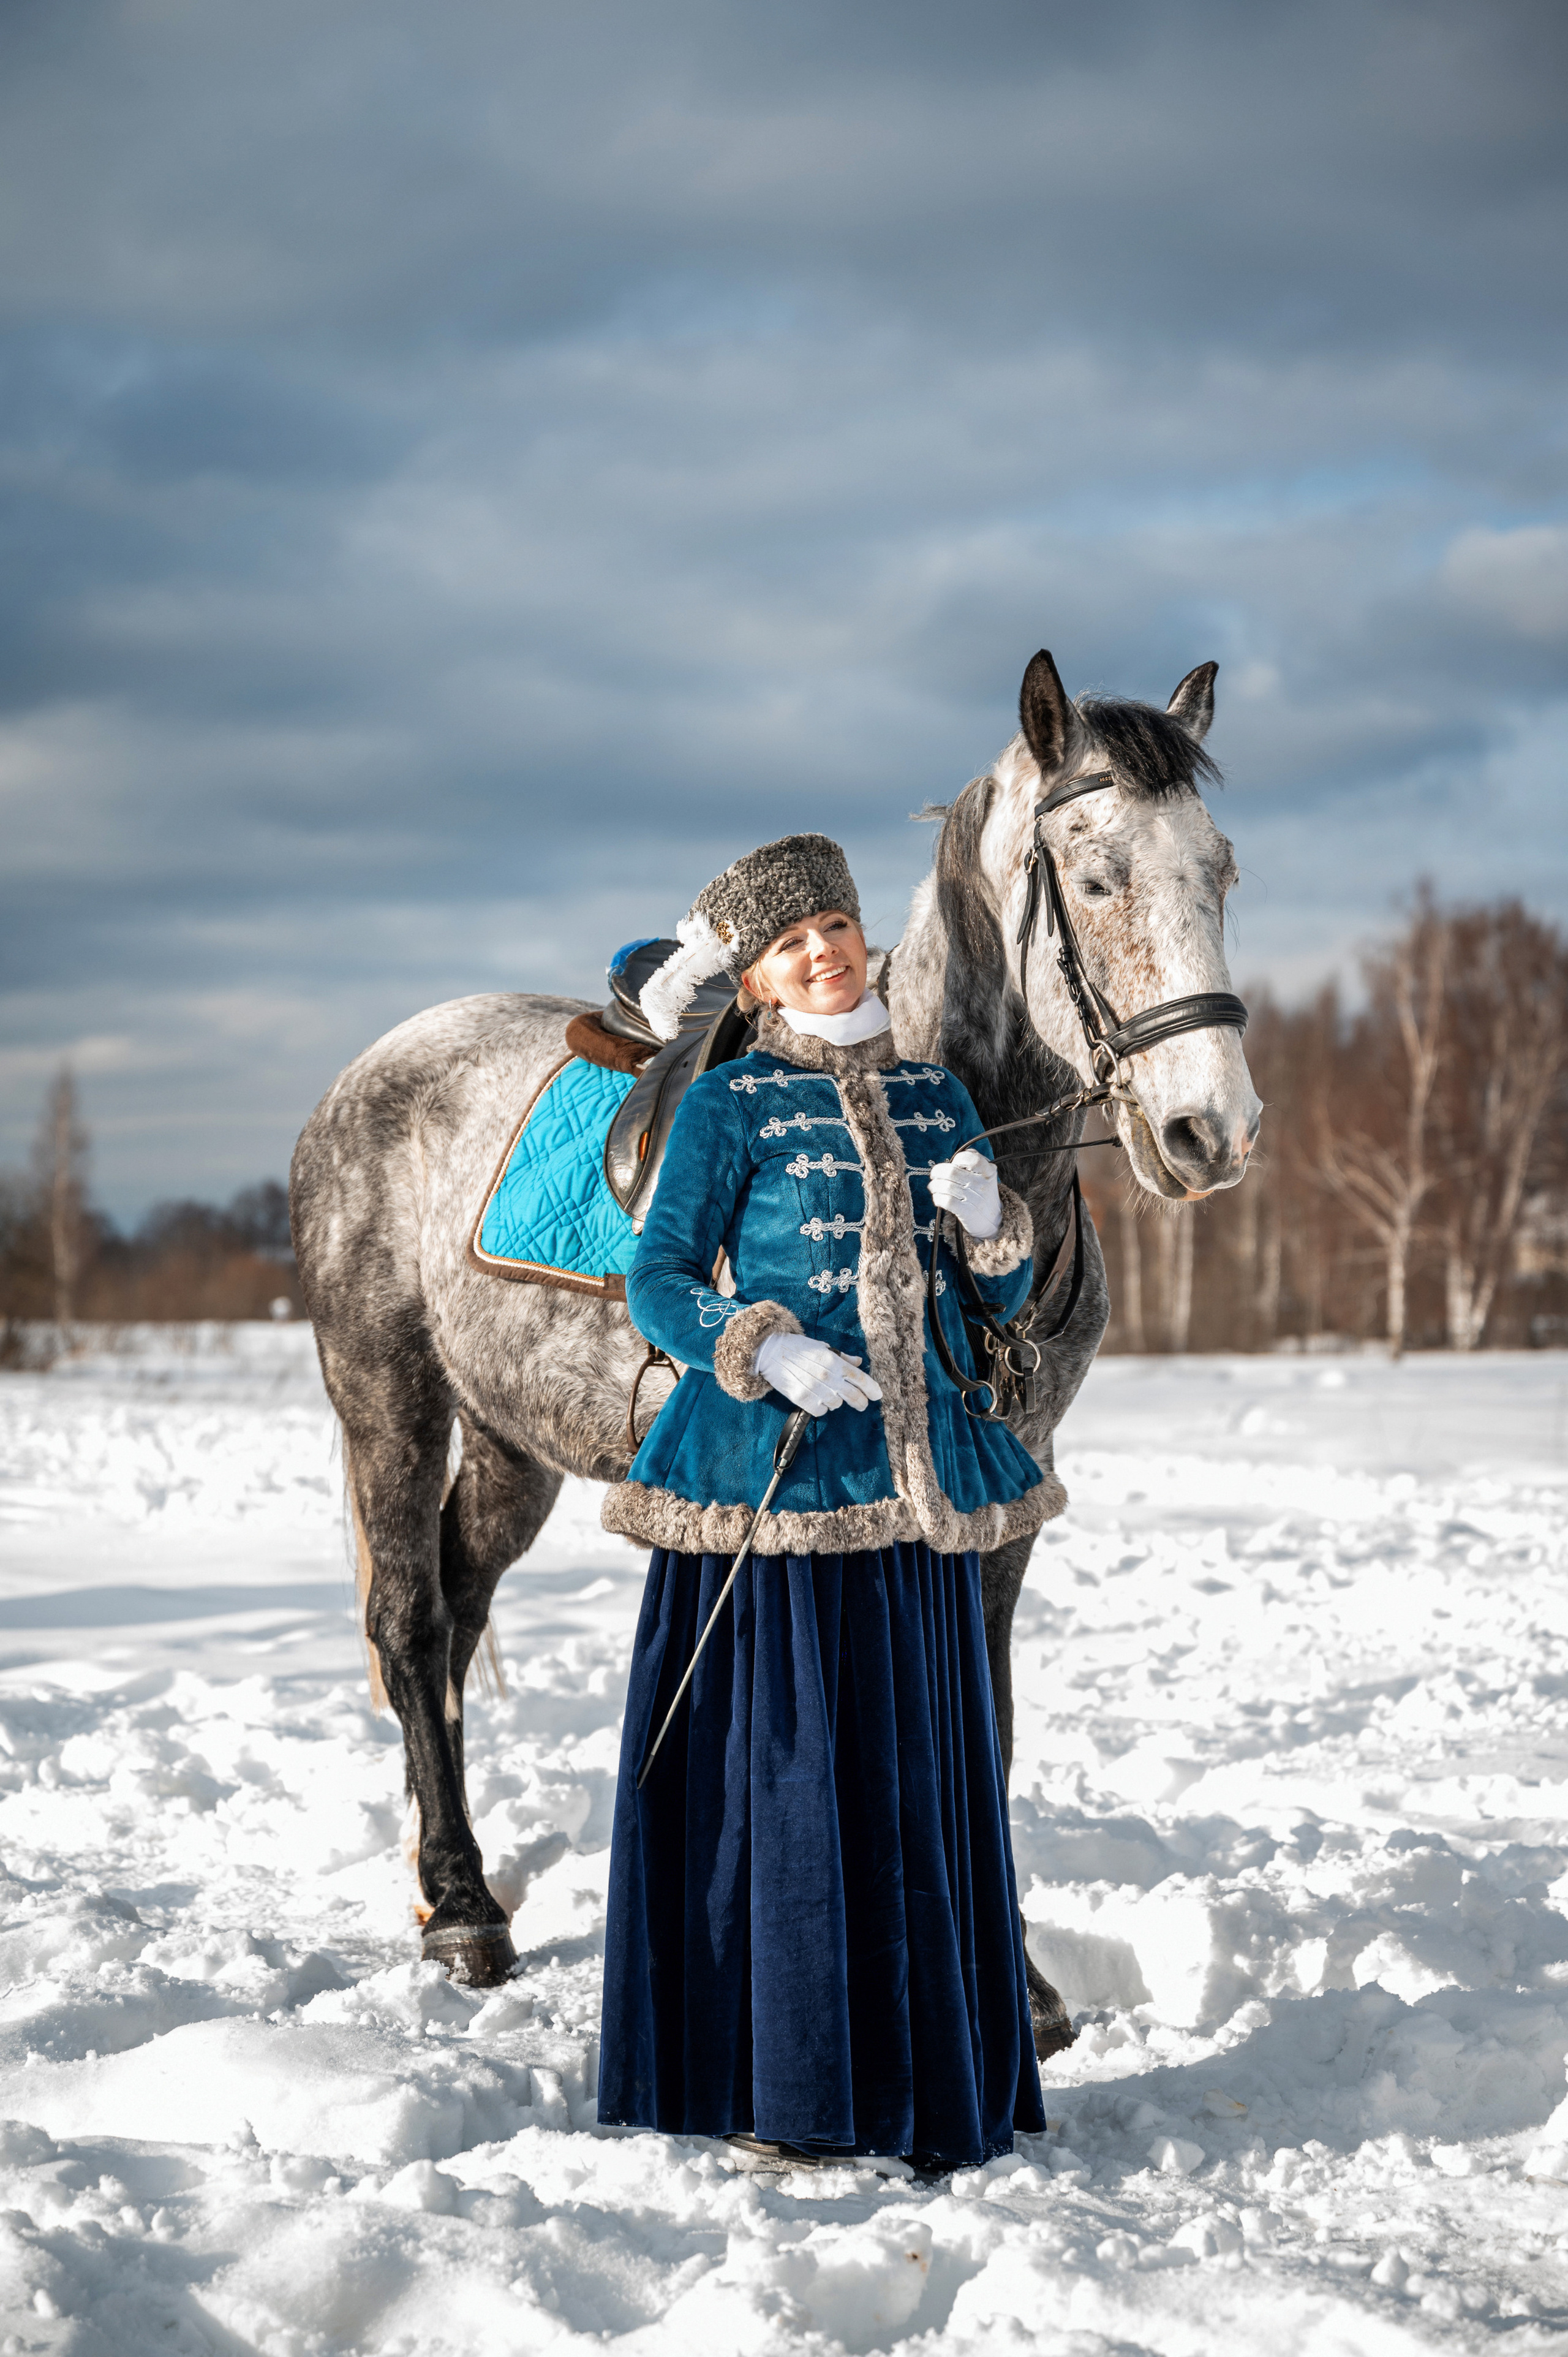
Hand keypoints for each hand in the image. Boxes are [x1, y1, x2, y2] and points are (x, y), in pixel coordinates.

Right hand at [753, 1332, 882, 1415]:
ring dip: (835, 1401)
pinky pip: (821, 1411)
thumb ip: (842, 1357)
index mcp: (834, 1361)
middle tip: (862, 1404)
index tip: (877, 1395)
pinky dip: (821, 1407)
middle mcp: (827, 1376)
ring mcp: (814, 1389)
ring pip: (836, 1405)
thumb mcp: (823, 1347)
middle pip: (854, 1396)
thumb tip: (858, 1363)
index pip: (860, 1378)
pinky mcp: (802, 1399)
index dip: (872, 1389)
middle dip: (861, 1402)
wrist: (770, 1352)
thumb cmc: (798, 1347)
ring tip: (826, 1392)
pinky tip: (816, 1398)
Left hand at [928, 1147, 1001, 1239]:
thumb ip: (974, 1162)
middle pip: (951, 1171)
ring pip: (946, 1186)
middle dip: (937, 1172)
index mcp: (988, 1171)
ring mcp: (975, 1198)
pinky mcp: (967, 1212)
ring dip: (934, 1186)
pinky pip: (945, 1200)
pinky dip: (937, 1198)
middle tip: (934, 1175)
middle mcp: (982, 1184)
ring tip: (933, 1187)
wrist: (992, 1221)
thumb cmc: (983, 1195)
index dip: (957, 1159)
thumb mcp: (986, 1176)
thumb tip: (953, 1159)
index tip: (952, 1164)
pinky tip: (938, 1198)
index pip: (970, 1158)